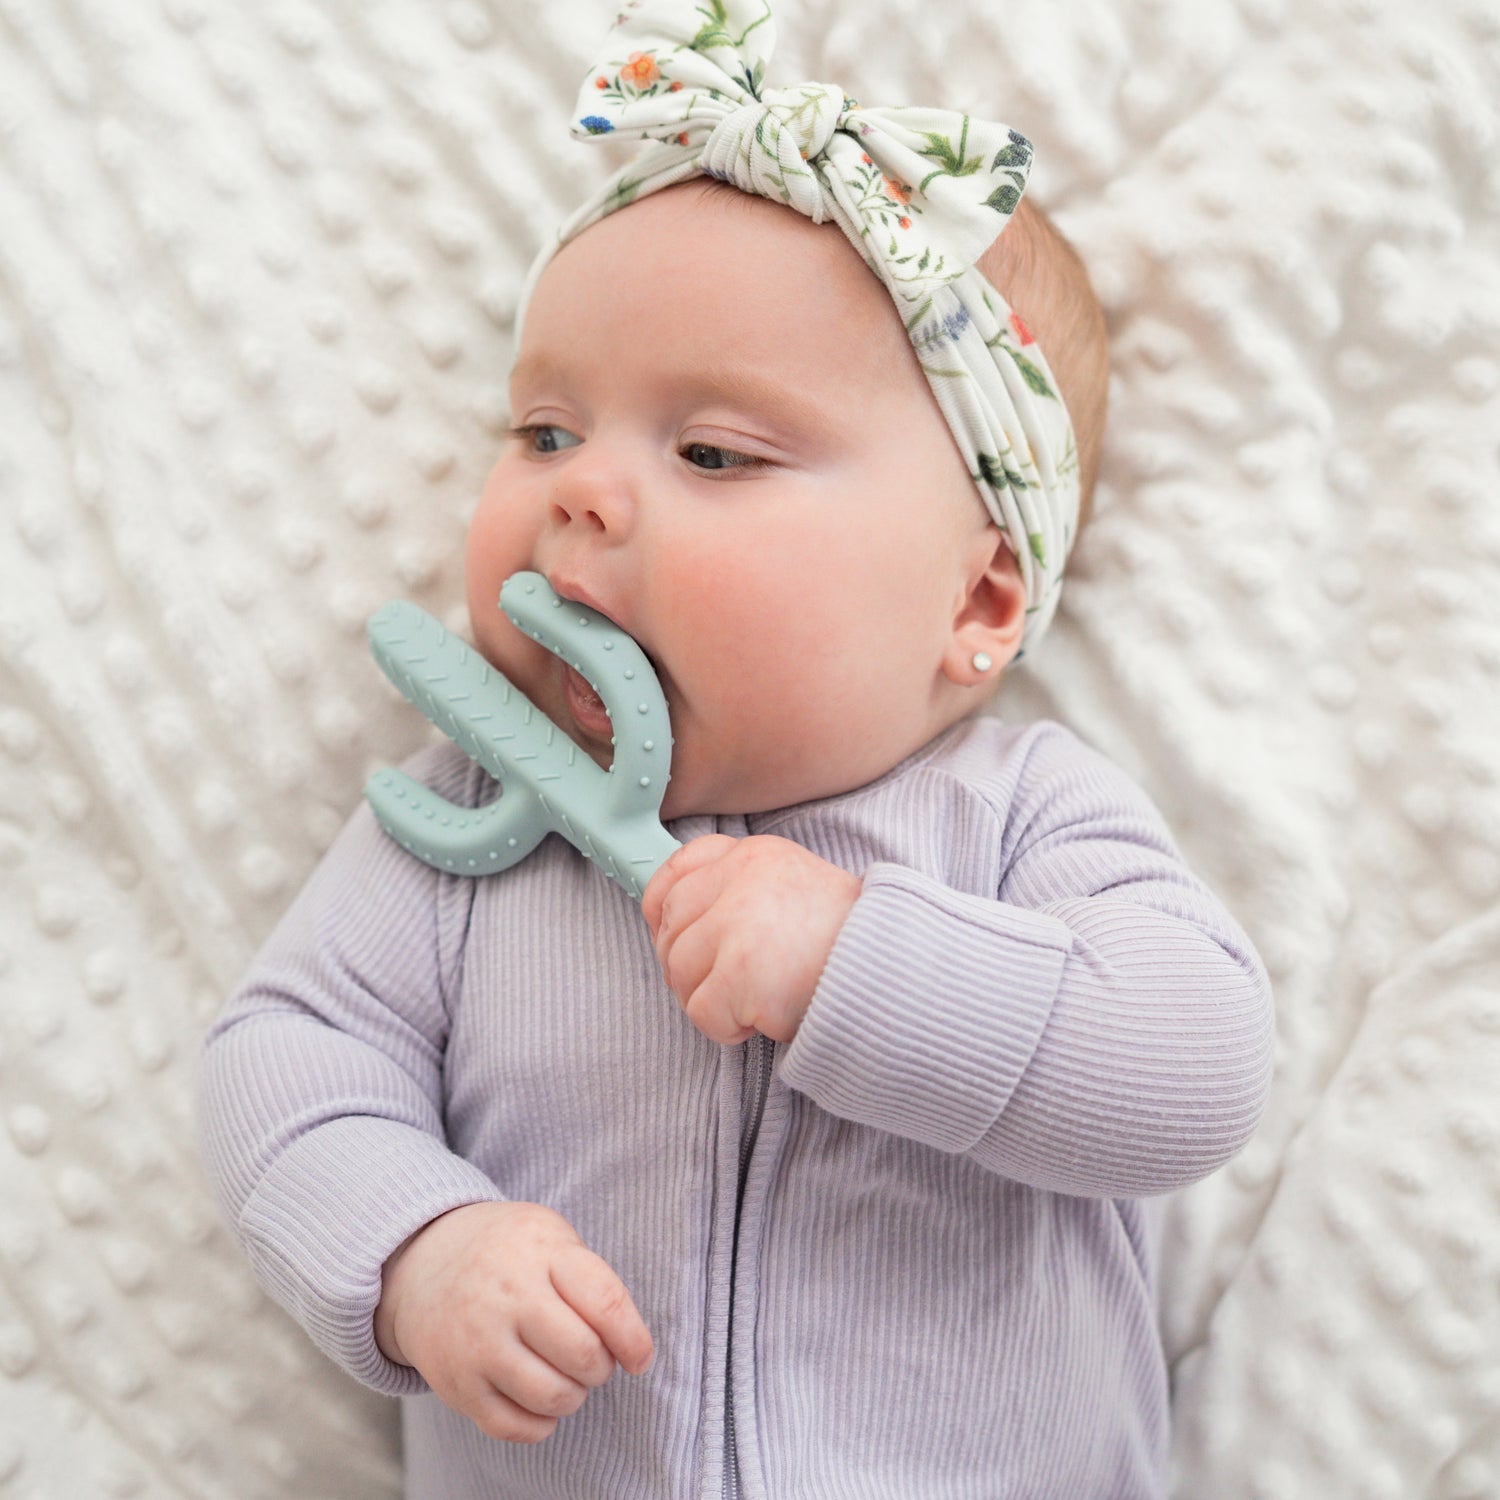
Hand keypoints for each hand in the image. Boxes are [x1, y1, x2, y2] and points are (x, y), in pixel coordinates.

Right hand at [374, 1201, 652, 1443]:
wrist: (423, 1263)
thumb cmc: (508, 1253)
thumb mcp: (551, 1237)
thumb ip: (591, 1281)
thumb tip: (630, 1347)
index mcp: (540, 1252)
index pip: (605, 1301)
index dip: (634, 1339)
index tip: (640, 1357)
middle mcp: (507, 1297)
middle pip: (583, 1354)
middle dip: (602, 1367)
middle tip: (593, 1359)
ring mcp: (478, 1343)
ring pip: (552, 1397)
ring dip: (573, 1396)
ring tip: (566, 1377)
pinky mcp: (456, 1384)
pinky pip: (514, 1427)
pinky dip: (540, 1423)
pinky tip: (539, 1400)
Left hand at [641, 835, 861, 1045]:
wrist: (896, 975)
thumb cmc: (845, 943)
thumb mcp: (791, 888)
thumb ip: (739, 891)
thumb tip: (674, 924)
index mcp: (754, 854)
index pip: (676, 871)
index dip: (663, 912)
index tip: (676, 938)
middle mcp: (742, 878)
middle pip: (670, 929)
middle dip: (687, 967)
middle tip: (725, 986)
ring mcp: (739, 924)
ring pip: (679, 972)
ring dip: (707, 999)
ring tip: (752, 1002)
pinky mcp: (743, 973)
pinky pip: (701, 1012)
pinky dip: (725, 1029)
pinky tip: (761, 1020)